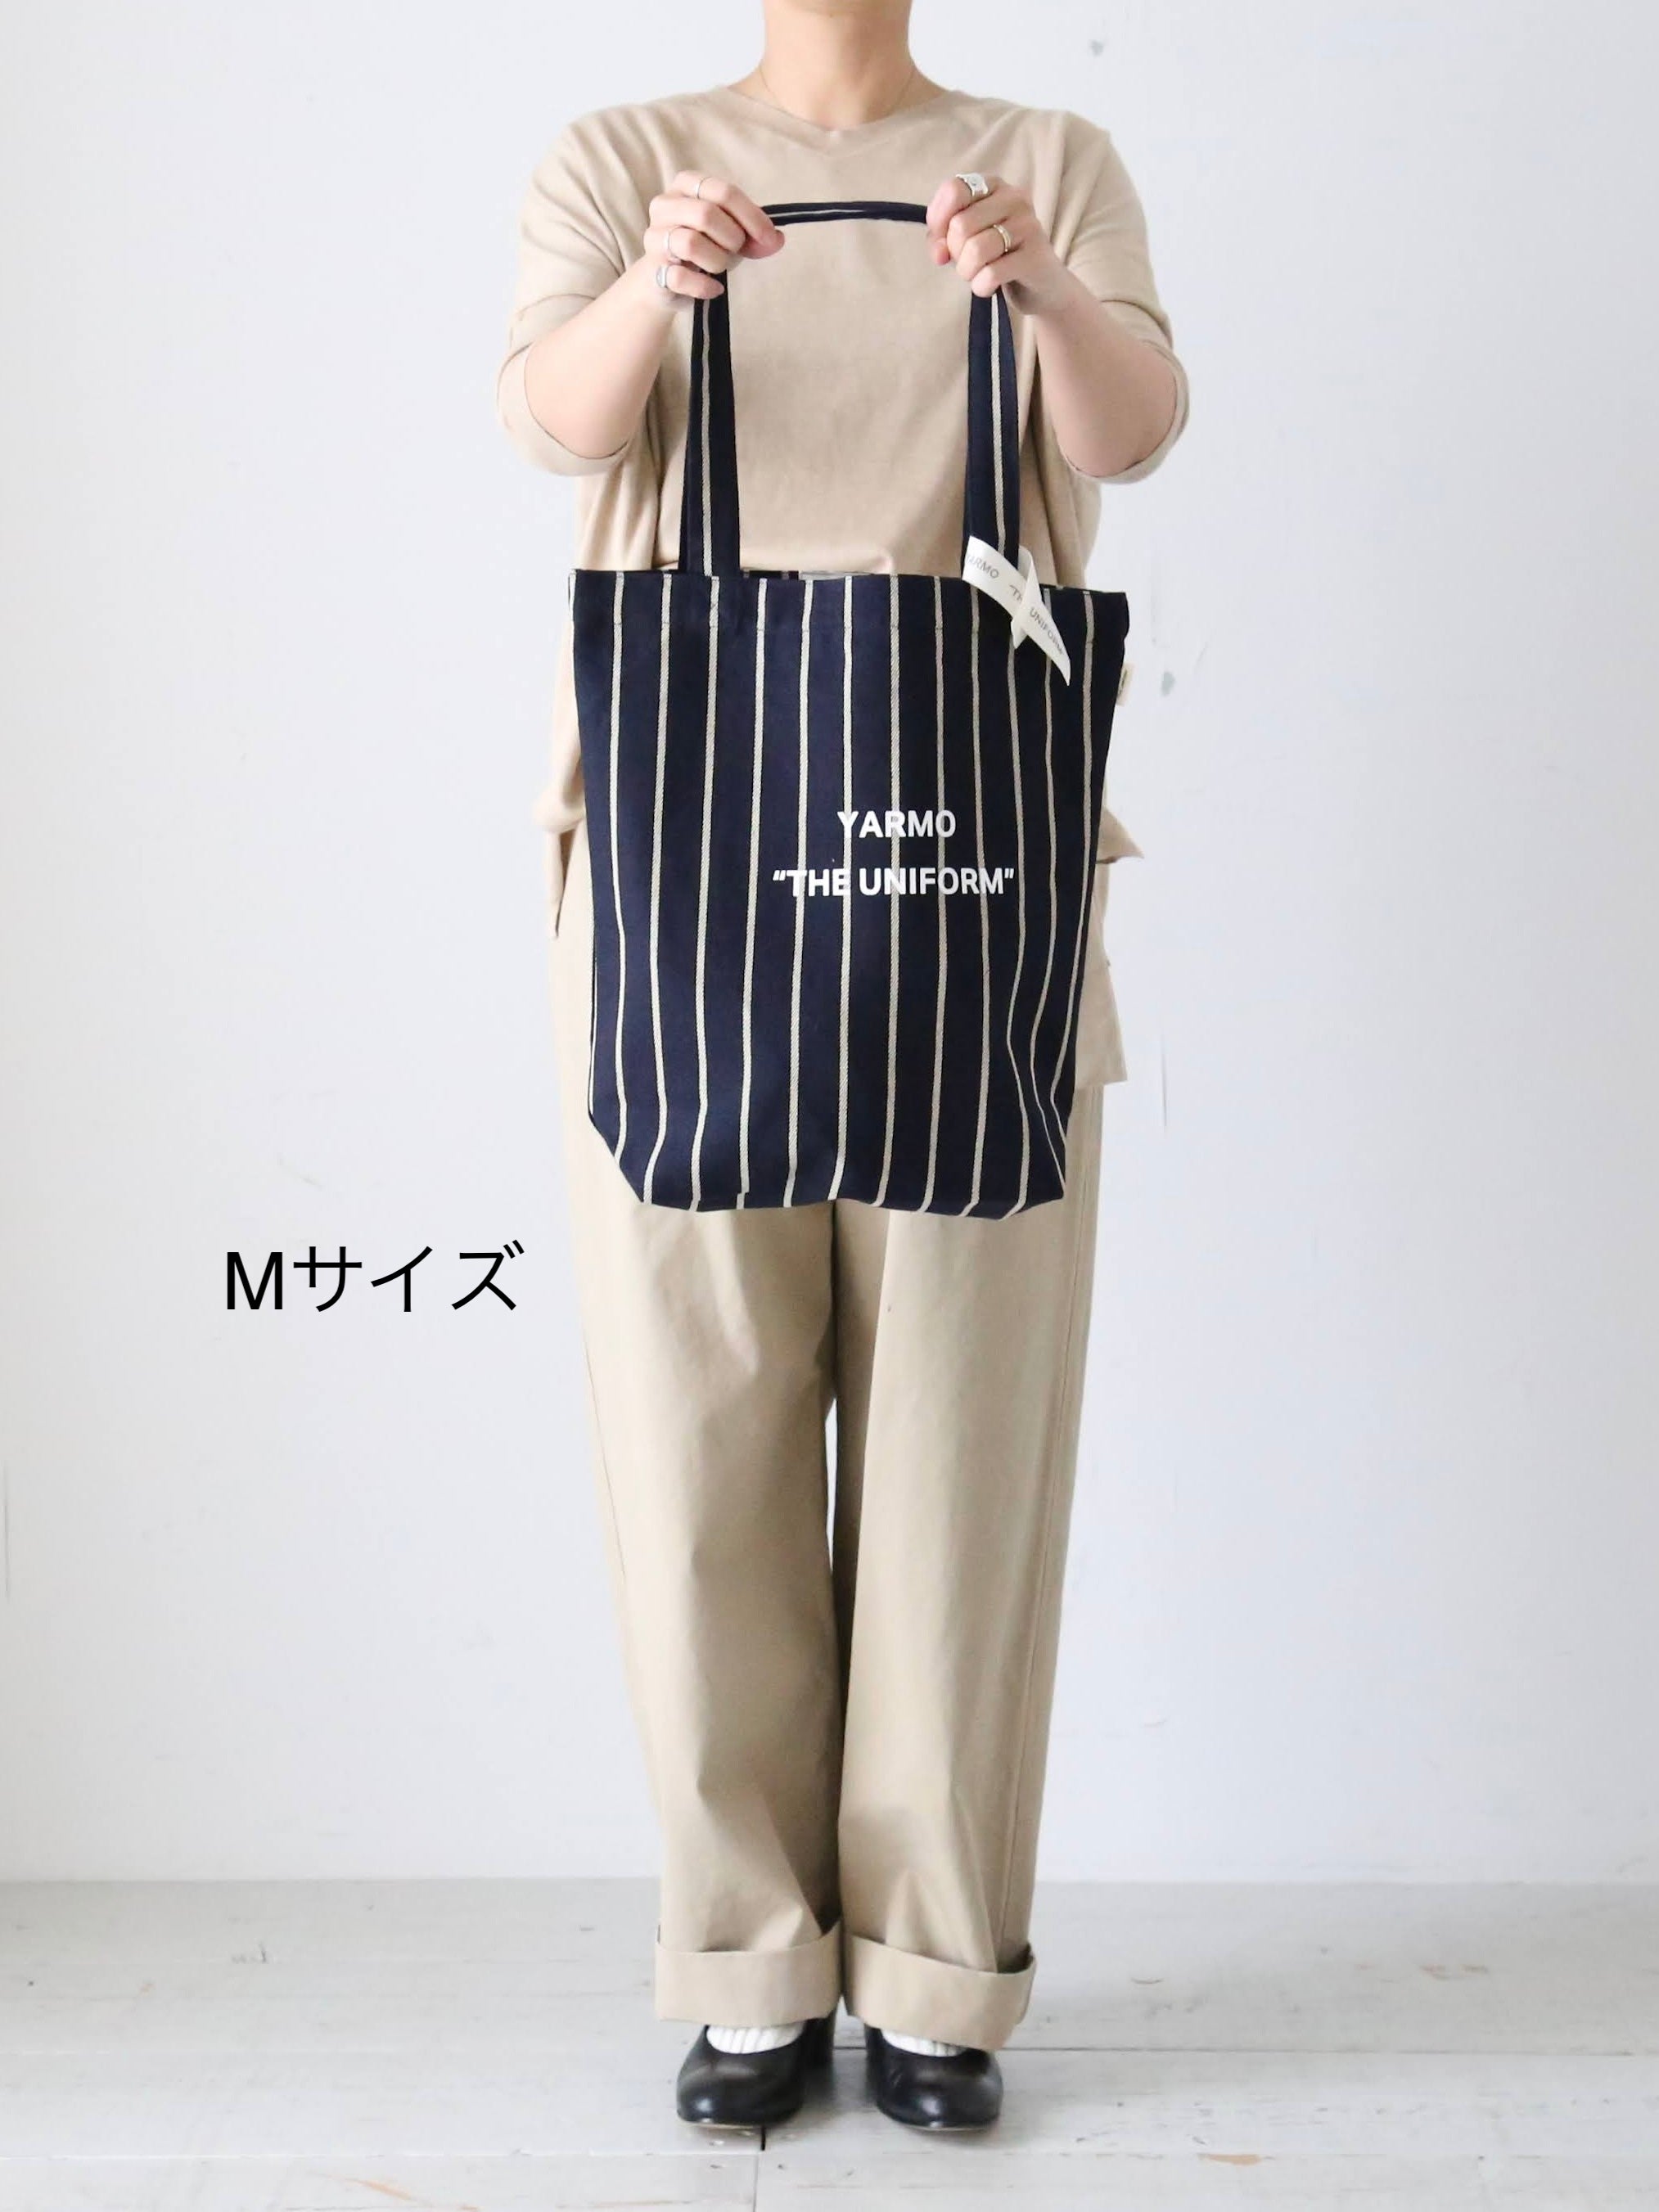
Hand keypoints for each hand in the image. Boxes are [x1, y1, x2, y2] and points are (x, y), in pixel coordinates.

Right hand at [642, 172, 784, 306]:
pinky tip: (713, 289)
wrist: (667, 282)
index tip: (768, 237)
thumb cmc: (703, 248)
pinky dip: (705, 286)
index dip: (751, 216)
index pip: (723, 192)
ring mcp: (654, 237)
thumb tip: (776, 239)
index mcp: (686, 185)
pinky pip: (682, 277)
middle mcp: (665, 205)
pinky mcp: (653, 269)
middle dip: (731, 238)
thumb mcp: (732, 235)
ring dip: (717, 261)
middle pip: (706, 214)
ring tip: (719, 268)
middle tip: (735, 251)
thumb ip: (754, 235)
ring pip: (691, 243)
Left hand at [924, 174, 1075, 317]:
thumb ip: (942, 237)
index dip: (939, 220)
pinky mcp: (1034, 256)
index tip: (943, 241)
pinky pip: (991, 274)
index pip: (954, 190)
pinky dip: (981, 286)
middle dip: (955, 253)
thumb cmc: (997, 257)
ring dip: (967, 272)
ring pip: (975, 251)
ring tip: (978, 274)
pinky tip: (990, 285)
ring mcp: (1027, 225)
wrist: (1042, 286)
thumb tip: (938, 252)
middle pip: (960, 225)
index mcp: (994, 186)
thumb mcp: (966, 240)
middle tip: (967, 262)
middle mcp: (1014, 198)